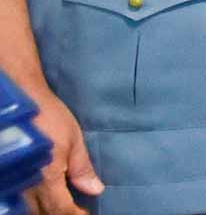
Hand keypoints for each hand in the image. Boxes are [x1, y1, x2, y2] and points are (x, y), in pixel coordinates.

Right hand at [21, 86, 101, 214]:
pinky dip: (28, 204)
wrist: (17, 102)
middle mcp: (25, 186)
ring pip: (27, 209)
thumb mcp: (72, 139)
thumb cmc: (48, 117)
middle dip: (58, 214)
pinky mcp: (7, 176)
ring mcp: (12, 182)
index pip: (61, 210)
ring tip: (58, 206)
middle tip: (74, 211)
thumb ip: (82, 168)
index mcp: (46, 179)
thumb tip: (96, 190)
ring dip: (43, 210)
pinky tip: (38, 200)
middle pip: (41, 213)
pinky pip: (15, 199)